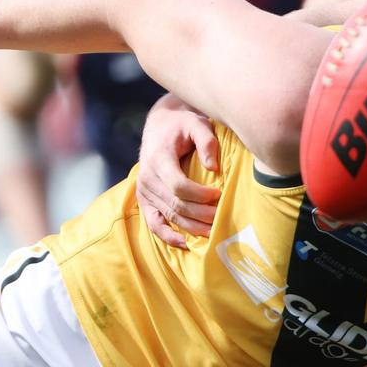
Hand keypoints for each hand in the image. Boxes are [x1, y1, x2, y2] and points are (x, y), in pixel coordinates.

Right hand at [136, 93, 222, 248]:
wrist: (160, 126)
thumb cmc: (182, 125)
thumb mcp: (196, 123)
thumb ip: (206, 141)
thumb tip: (213, 167)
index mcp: (159, 158)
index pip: (178, 185)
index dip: (200, 194)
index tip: (219, 194)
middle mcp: (147, 177)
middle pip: (176, 204)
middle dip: (201, 214)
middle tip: (222, 217)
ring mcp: (144, 191)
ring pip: (169, 216)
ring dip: (191, 227)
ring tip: (213, 232)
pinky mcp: (144, 200)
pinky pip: (153, 223)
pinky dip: (168, 235)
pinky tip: (185, 243)